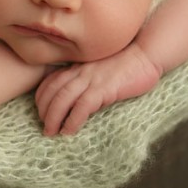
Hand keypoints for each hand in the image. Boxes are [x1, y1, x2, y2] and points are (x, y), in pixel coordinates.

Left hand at [35, 43, 161, 135]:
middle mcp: (80, 71)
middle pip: (52, 91)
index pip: (50, 81)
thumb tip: (77, 98)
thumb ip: (86, 79)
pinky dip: (72, 120)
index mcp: (78, 67)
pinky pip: (82, 106)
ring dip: (53, 118)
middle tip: (45, 127)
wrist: (145, 56)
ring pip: (62, 98)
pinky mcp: (104, 88)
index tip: (41, 112)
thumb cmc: (126, 64)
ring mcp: (91, 79)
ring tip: (51, 132)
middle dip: (44, 111)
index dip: (41, 98)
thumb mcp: (99, 69)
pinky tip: (69, 131)